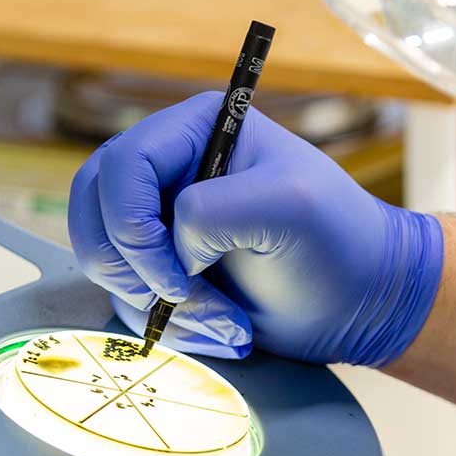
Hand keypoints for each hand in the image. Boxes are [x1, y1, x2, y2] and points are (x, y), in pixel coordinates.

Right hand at [67, 92, 443, 364]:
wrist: (361, 301)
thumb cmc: (340, 242)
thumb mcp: (290, 208)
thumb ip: (215, 210)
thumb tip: (172, 240)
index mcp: (199, 128)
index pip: (123, 165)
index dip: (132, 224)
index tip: (178, 272)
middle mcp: (172, 166)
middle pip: (94, 210)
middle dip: (131, 269)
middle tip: (184, 299)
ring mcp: (163, 218)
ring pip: (104, 260)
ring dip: (153, 304)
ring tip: (224, 319)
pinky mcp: (165, 265)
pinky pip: (127, 295)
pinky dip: (167, 323)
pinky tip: (225, 327)